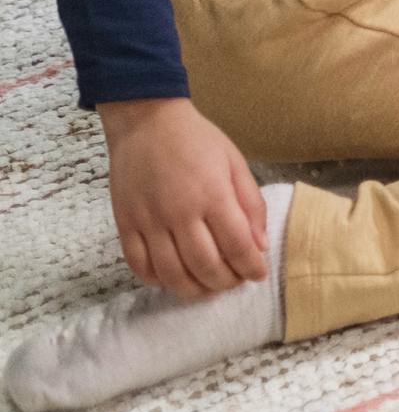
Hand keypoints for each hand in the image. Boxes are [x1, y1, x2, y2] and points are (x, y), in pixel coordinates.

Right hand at [98, 98, 267, 297]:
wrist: (146, 122)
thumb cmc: (197, 140)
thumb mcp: (235, 163)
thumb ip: (250, 204)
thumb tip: (259, 245)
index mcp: (212, 195)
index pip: (237, 246)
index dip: (251, 267)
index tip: (258, 274)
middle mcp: (179, 212)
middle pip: (205, 266)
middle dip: (225, 282)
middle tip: (234, 281)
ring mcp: (148, 221)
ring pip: (171, 273)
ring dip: (194, 289)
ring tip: (208, 287)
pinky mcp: (125, 224)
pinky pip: (139, 265)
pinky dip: (157, 280)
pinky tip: (173, 278)